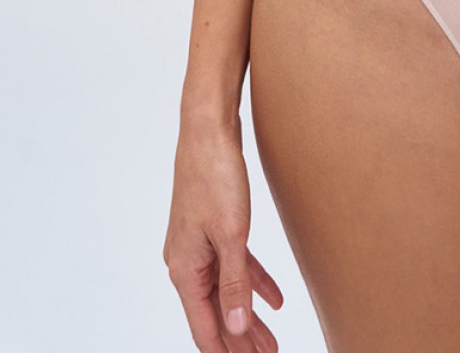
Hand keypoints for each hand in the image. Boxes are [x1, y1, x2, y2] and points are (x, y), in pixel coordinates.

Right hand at [164, 116, 284, 351]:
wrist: (208, 130)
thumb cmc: (214, 177)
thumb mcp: (231, 234)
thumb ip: (235, 284)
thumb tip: (237, 328)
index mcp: (184, 270)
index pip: (204, 326)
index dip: (225, 351)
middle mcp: (187, 262)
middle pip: (216, 313)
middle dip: (242, 339)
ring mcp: (199, 245)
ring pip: (227, 291)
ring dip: (249, 316)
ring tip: (272, 342)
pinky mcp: (214, 228)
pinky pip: (235, 265)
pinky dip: (253, 282)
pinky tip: (275, 299)